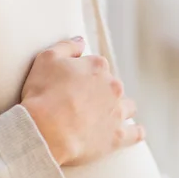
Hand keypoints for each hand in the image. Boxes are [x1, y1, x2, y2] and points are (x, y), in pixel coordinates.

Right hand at [21, 37, 144, 165]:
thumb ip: (66, 46)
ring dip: (120, 109)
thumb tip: (80, 41)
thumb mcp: (46, 59)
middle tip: (84, 103)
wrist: (47, 130)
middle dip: (102, 92)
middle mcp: (113, 86)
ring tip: (107, 117)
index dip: (84, 75)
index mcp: (98, 66)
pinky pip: (135, 133)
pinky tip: (134, 133)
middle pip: (112, 86)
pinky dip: (135, 132)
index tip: (74, 84)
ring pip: (127, 107)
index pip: (97, 66)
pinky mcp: (118, 135)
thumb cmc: (43, 94)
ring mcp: (118, 111)